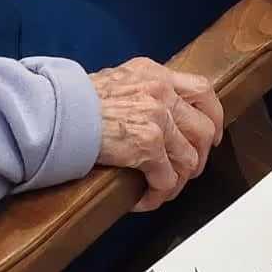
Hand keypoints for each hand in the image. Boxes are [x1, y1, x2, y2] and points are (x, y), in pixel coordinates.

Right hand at [89, 59, 223, 211]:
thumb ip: (144, 91)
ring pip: (189, 160)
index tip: (211, 136)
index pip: (202, 90)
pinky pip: (166, 181)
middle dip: (198, 158)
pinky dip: (156, 195)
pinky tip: (140, 197)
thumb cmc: (78, 100)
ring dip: (176, 182)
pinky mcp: (148, 144)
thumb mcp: (119, 80)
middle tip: (184, 171)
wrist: (58, 111)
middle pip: (204, 129)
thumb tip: (159, 113)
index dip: (213, 117)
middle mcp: (161, 92)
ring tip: (159, 189)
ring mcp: (158, 117)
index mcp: (155, 74)